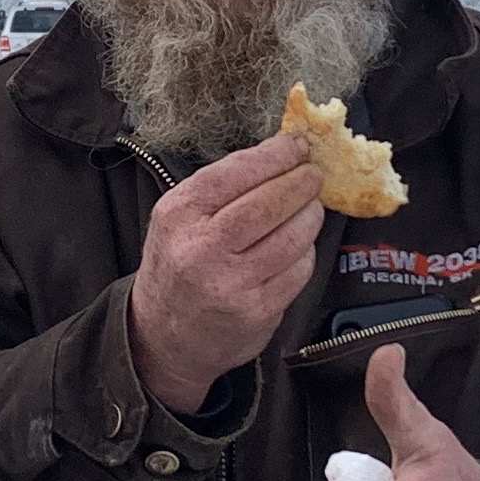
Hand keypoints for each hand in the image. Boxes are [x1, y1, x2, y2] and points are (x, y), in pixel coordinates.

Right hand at [128, 133, 328, 415]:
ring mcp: (231, 283)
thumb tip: (281, 153)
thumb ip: (221, 186)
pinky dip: (306, 252)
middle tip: (314, 176)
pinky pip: (298, 270)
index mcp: (180, 214)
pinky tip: (299, 246)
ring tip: (311, 208)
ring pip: (292, 237)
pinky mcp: (257, 311)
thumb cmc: (178, 265)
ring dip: (311, 216)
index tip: (299, 145)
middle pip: (270, 203)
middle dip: (301, 184)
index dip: (276, 155)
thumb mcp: (178, 217)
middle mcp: (202, 248)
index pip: (238, 172)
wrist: (164, 335)